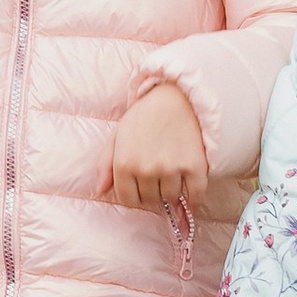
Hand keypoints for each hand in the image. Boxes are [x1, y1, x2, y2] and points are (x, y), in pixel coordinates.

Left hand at [109, 76, 209, 212]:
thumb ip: (105, 165)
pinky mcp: (194, 166)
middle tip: (158, 178)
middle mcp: (146, 169)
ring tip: (172, 176)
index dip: (135, 196)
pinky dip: (194, 200)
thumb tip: (101, 191)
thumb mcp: (117, 135)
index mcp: (124, 163)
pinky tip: (191, 198)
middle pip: (150, 200)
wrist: (176, 96)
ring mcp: (171, 169)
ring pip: (171, 198)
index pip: (128, 200)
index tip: (142, 189)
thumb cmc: (144, 116)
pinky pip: (195, 195)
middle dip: (153, 192)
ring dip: (172, 192)